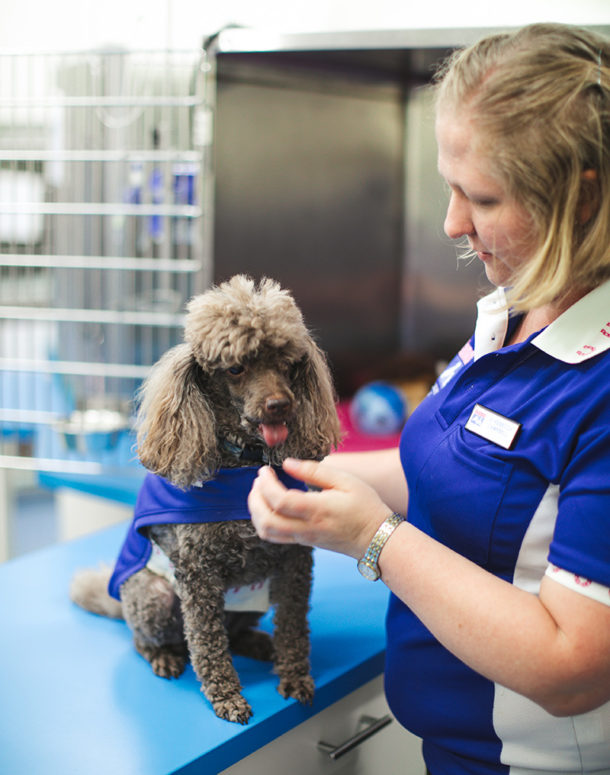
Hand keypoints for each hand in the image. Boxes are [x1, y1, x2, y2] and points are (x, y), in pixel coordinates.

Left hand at [247, 458, 392, 558]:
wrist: (376, 539)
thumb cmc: (365, 506)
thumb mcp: (345, 481)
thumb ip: (314, 471)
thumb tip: (287, 463)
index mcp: (317, 510)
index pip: (279, 501)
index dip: (265, 484)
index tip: (265, 470)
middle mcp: (306, 528)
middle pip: (266, 520)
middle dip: (254, 498)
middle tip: (259, 480)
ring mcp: (303, 538)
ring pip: (266, 532)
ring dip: (256, 511)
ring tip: (260, 492)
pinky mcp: (303, 542)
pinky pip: (274, 536)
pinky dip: (263, 521)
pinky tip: (269, 505)